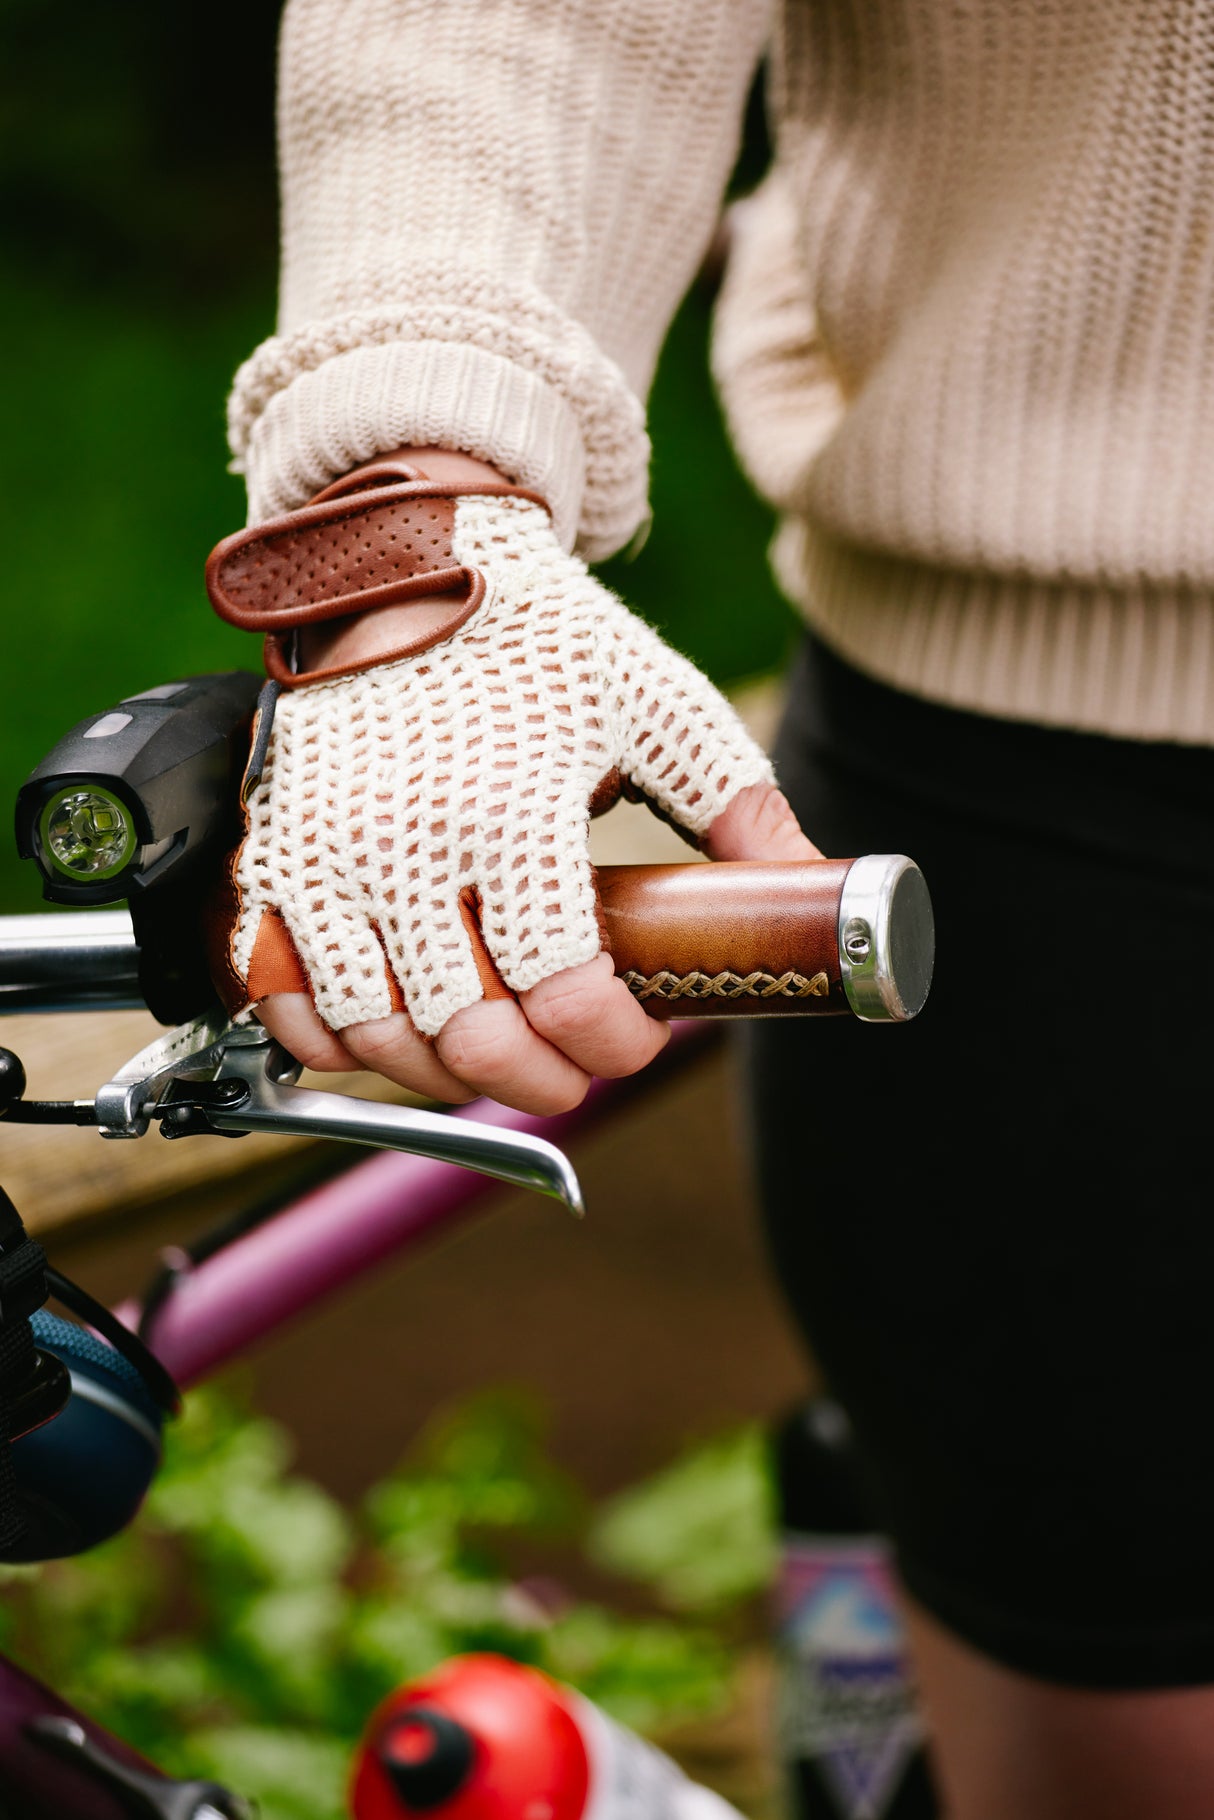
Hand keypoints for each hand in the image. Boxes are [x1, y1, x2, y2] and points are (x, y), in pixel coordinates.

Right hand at [216, 450, 819, 1114]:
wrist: (406, 563)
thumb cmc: (540, 637)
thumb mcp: (659, 704)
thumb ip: (738, 803)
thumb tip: (812, 881)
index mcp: (513, 810)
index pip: (563, 988)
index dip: (613, 1044)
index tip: (638, 1039)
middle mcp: (406, 844)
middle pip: (466, 1031)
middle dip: (539, 1077)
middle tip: (574, 1071)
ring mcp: (326, 855)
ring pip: (374, 1032)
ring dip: (444, 1071)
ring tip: (498, 1055)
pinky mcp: (275, 855)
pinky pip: (283, 997)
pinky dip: (337, 1042)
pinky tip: (397, 1032)